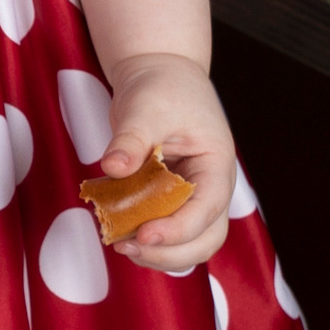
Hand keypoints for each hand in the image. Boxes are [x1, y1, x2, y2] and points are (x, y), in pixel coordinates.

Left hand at [95, 53, 235, 270]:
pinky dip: (144, 238)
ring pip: (188, 242)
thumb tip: (113, 167)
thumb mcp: (146, 107)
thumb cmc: (162, 87)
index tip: (144, 236)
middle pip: (205, 238)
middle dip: (170, 252)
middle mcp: (210, 187)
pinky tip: (116, 231)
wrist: (158, 76)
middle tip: (127, 248)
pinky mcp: (169, 199)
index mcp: (216, 165)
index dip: (178, 229)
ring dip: (158, 253)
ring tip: (120, 245)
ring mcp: (191, 196)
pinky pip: (164, 229)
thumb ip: (131, 139)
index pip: (207, 209)